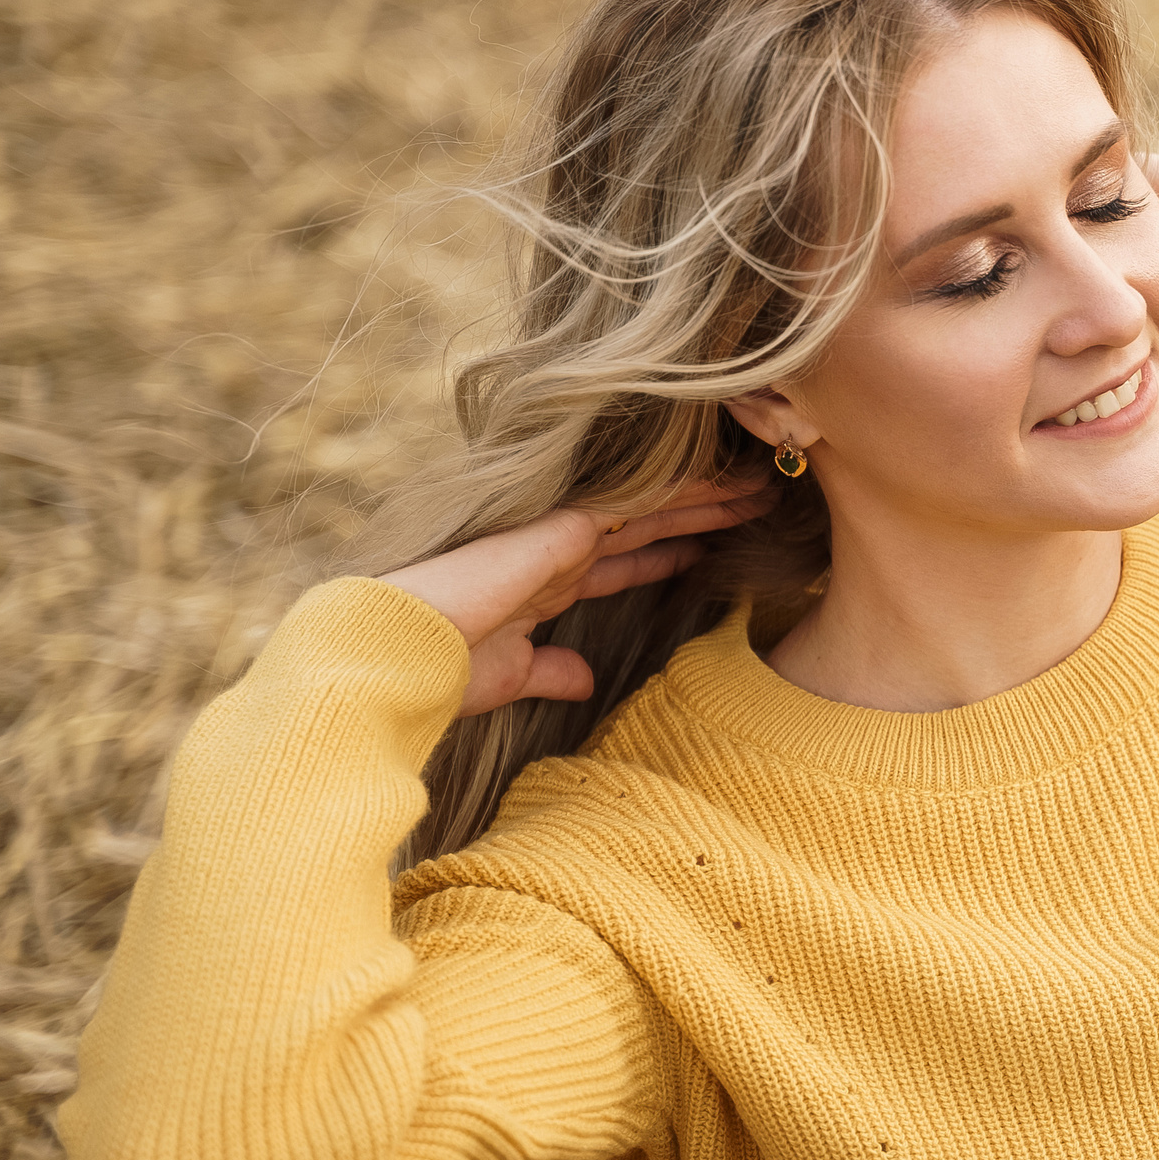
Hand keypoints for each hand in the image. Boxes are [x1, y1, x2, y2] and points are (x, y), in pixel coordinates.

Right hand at [379, 475, 773, 717]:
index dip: (668, 552)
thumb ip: (551, 670)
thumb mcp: (510, 675)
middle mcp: (557, 552)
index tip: (711, 548)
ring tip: (760, 482)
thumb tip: (584, 678)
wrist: (397, 652)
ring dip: (708, 497)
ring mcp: (560, 536)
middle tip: (757, 499)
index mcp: (543, 585)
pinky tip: (721, 481)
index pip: (622, 561)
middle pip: (648, 524)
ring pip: (653, 505)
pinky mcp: (563, 530)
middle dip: (701, 514)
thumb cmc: (437, 670)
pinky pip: (638, 500)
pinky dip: (680, 490)